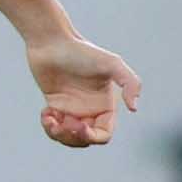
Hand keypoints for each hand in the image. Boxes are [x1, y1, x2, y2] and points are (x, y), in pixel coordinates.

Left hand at [27, 31, 140, 147]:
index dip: (93, 137)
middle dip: (73, 137)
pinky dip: (49, 126)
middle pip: (85, 139)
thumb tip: (134, 108)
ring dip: (59, 135)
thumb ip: (130, 82)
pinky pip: (53, 127)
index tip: (79, 126)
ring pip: (68, 137)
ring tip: (50, 120)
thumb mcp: (112, 64)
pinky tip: (46, 112)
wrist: (52, 42)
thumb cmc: (82, 51)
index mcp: (105, 105)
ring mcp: (72, 108)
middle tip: (62, 123)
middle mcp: (90, 109)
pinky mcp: (55, 105)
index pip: (104, 134)